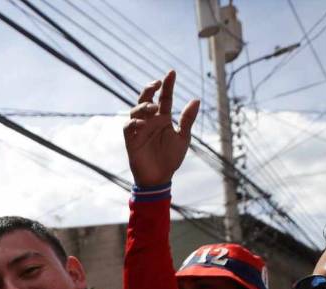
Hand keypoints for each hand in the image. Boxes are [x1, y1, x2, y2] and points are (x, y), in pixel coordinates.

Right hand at [123, 70, 199, 186]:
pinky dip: (134, 122)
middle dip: (149, 89)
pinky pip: (129, 127)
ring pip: (136, 110)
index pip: (164, 98)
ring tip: (152, 108)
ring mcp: (140, 130)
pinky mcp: (132, 140)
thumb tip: (196, 100)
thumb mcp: (183, 138)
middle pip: (146, 99)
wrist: (160, 178)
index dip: (168, 85)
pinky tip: (142, 123)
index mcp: (163, 118)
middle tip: (157, 83)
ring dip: (143, 106)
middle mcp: (150, 121)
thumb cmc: (171, 158)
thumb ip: (187, 120)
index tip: (172, 72)